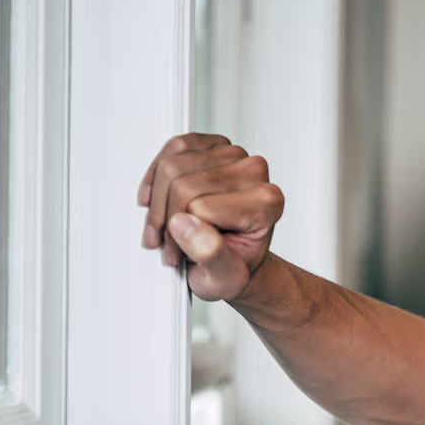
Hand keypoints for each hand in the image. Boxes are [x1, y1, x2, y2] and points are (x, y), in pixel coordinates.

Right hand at [136, 133, 285, 301]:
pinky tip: (161, 198)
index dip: (180, 235)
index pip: (199, 207)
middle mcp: (255, 173)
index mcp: (266, 203)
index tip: (179, 254)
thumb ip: (211, 255)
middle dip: (166, 219)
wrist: (236, 257)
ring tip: (168, 226)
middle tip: (170, 244)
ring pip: (172, 166)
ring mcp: (234, 155)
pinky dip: (158, 175)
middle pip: (182, 184)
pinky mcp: (214, 144)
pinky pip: (173, 148)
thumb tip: (186, 225)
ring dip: (159, 201)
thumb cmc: (234, 265)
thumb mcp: (225, 280)